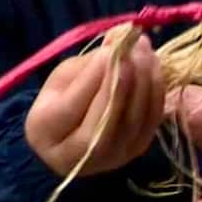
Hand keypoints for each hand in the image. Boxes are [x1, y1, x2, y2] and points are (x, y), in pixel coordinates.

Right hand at [25, 32, 165, 177]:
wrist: (72, 135)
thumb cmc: (60, 100)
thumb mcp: (62, 77)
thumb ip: (89, 63)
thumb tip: (118, 43)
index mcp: (45, 131)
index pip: (71, 108)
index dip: (93, 79)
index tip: (110, 51)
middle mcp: (76, 155)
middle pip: (105, 121)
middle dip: (123, 81)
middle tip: (133, 49)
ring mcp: (109, 159)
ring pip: (132, 123)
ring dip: (144, 82)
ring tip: (145, 51)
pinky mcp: (135, 152)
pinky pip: (150, 122)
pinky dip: (155, 92)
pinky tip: (154, 66)